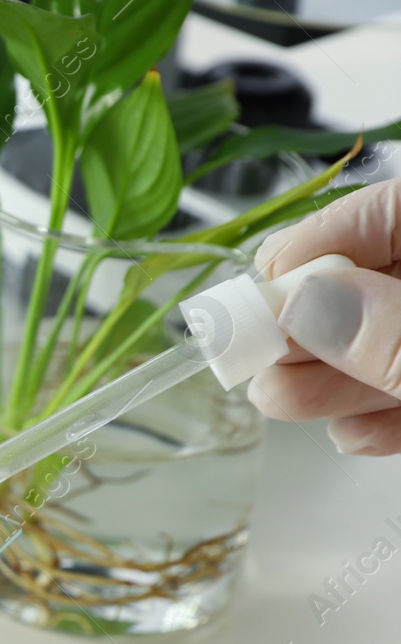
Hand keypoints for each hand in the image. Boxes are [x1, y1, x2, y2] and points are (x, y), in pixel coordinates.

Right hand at [250, 176, 400, 454]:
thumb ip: (391, 332)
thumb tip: (296, 305)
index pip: (390, 210)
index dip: (318, 243)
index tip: (259, 285)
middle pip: (376, 284)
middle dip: (311, 325)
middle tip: (256, 355)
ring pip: (389, 343)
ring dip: (333, 379)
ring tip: (280, 401)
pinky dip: (382, 415)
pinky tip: (355, 433)